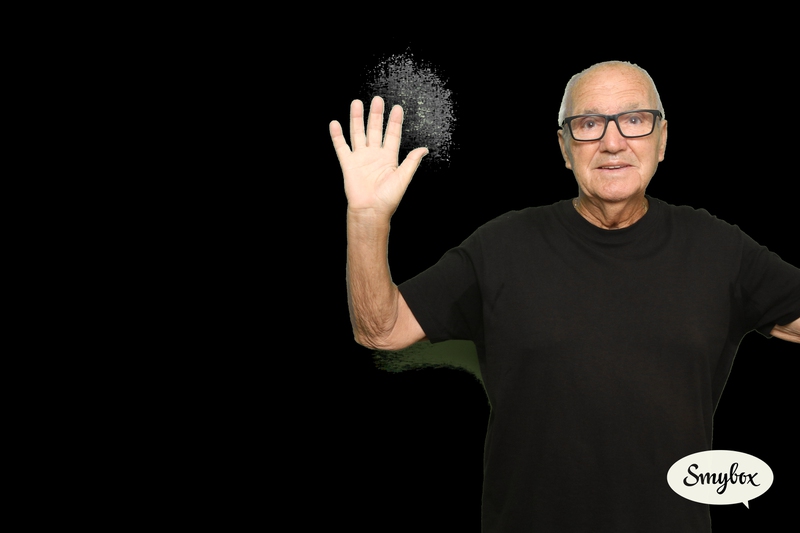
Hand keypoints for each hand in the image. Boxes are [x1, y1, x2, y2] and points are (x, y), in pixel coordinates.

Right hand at [330, 96, 427, 218]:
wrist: (371, 211)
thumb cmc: (388, 198)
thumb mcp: (403, 178)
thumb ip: (412, 161)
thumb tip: (425, 149)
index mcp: (389, 158)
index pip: (392, 135)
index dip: (395, 122)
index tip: (397, 108)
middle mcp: (374, 155)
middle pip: (375, 130)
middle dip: (376, 114)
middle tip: (378, 100)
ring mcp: (361, 158)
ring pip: (358, 133)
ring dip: (357, 118)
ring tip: (357, 103)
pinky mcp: (348, 164)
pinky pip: (341, 147)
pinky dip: (337, 136)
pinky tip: (335, 124)